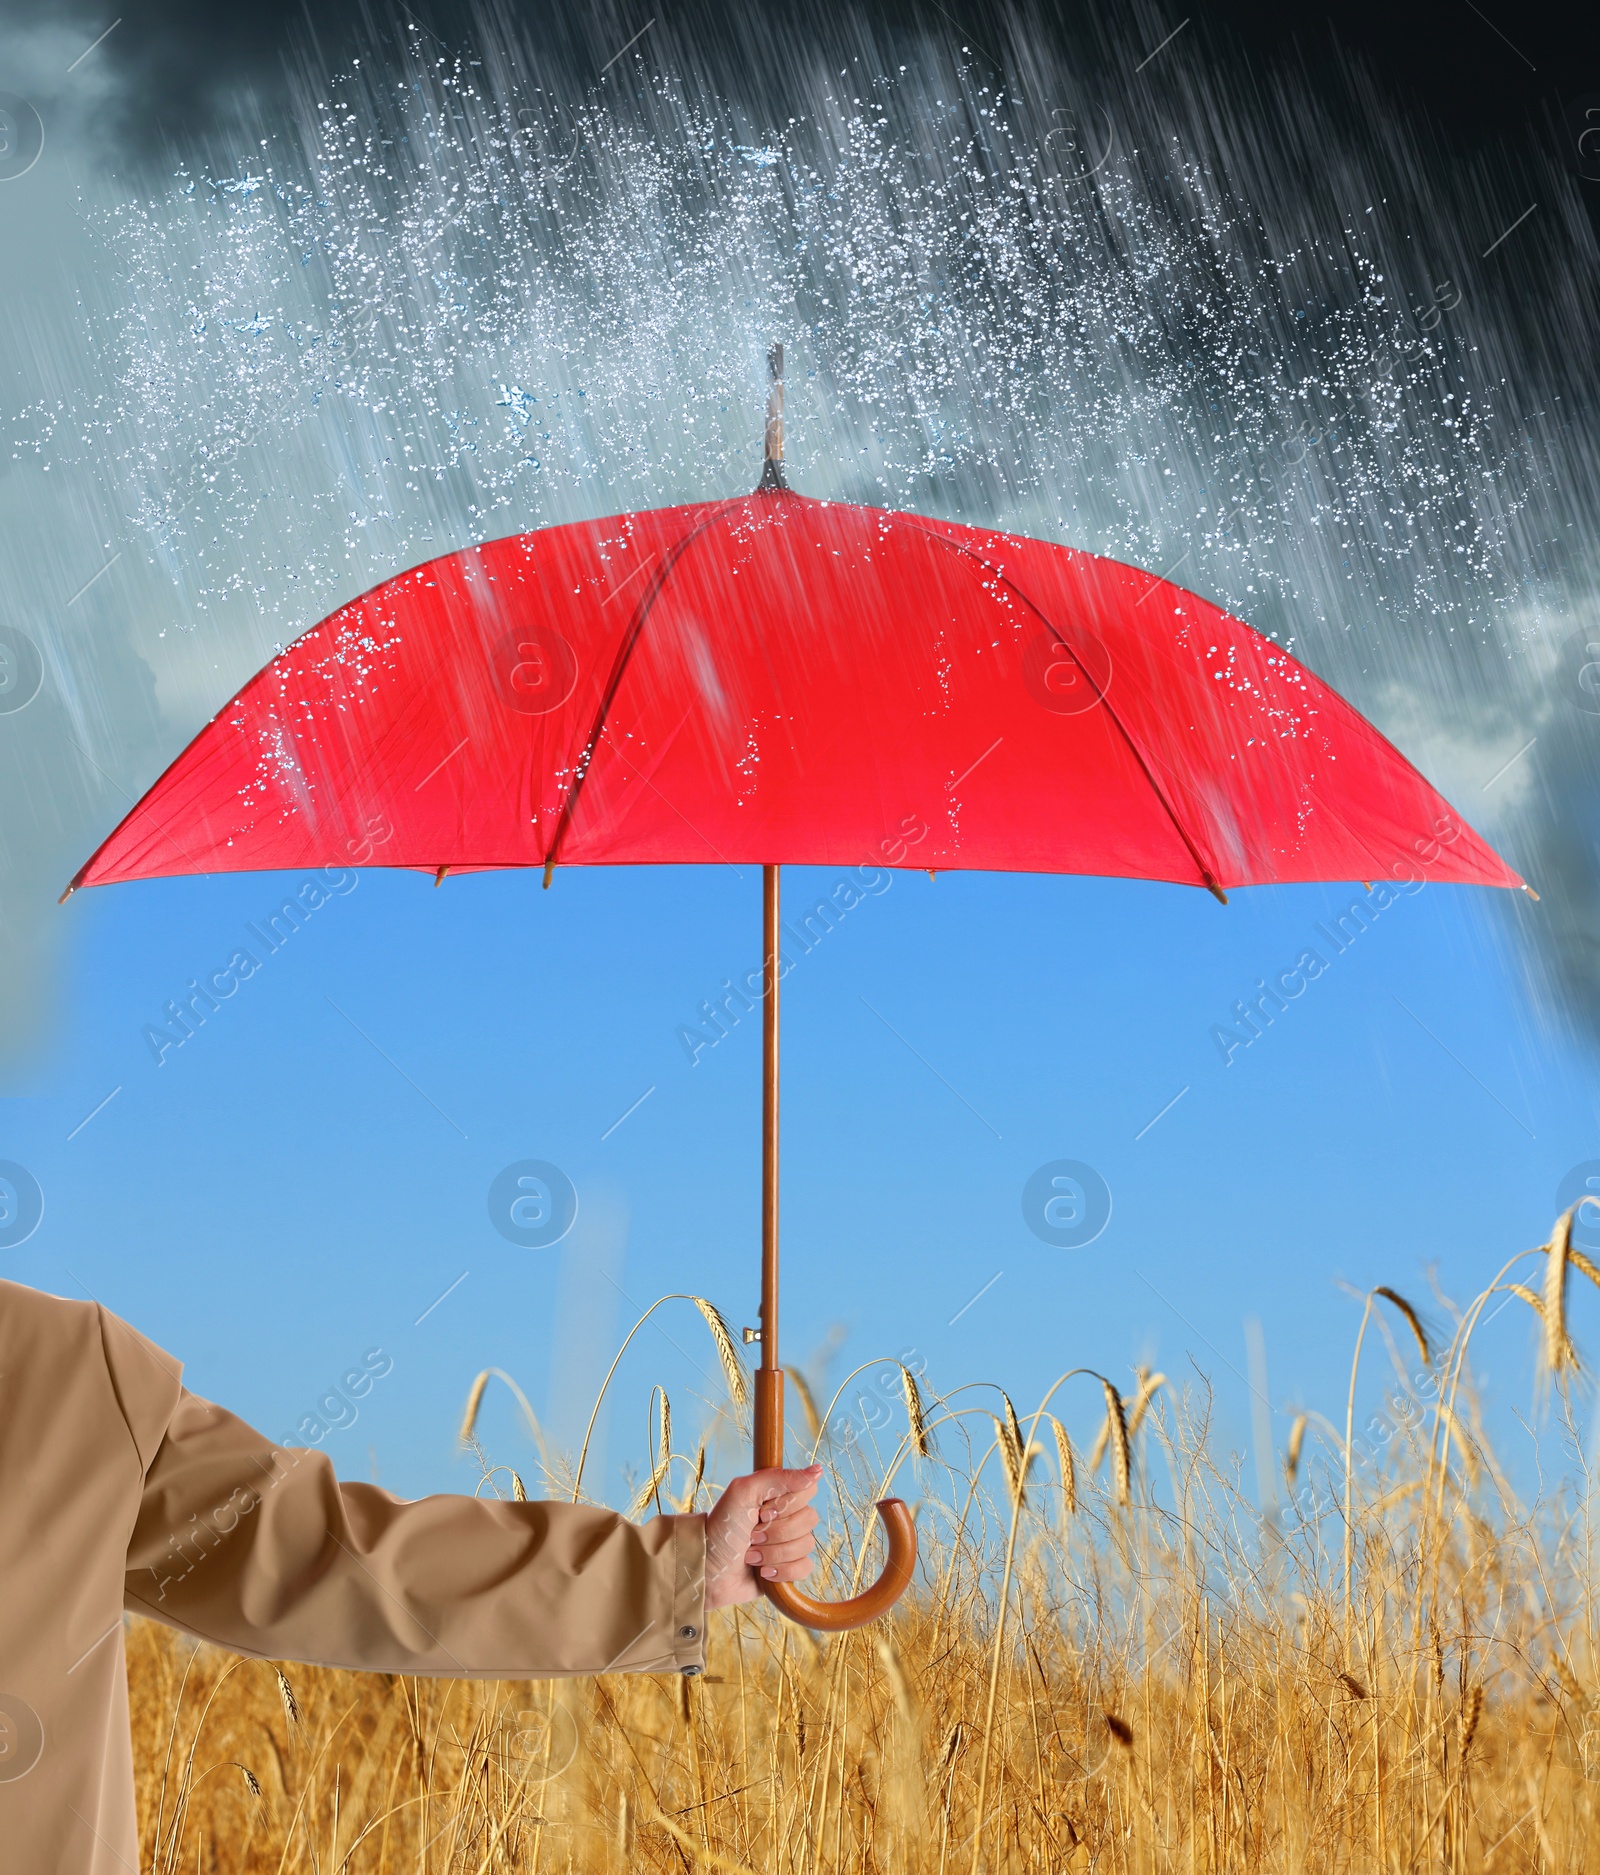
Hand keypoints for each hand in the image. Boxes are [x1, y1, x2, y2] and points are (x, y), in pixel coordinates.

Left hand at [703, 1465, 822, 1609]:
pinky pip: (805, 1568)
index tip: (762, 1511)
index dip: (787, 1504)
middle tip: (752, 1535)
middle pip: (809, 1519)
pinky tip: (764, 1572)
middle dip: (777, 1531)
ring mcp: (789, 1542)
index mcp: (778, 1495)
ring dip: (774, 1553)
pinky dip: (783, 1571)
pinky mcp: (789, 1568)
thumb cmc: (722, 1526)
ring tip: (751, 1555)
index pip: (807, 1491)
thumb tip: (818, 1470)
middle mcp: (787, 1516)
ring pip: (807, 1544)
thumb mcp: (743, 1492)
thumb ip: (780, 1478)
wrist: (707, 1568)